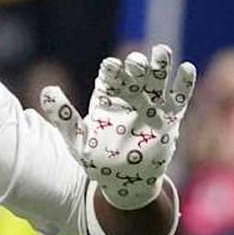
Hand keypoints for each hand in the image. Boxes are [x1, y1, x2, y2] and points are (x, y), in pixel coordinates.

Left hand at [40, 45, 196, 209]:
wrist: (123, 183)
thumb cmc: (97, 160)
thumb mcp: (77, 140)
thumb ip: (64, 116)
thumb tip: (47, 91)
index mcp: (107, 98)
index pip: (110, 78)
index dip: (111, 71)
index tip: (110, 67)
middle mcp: (130, 98)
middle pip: (135, 75)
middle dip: (136, 66)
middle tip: (136, 62)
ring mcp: (151, 107)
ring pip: (157, 81)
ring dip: (161, 66)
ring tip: (162, 51)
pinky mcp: (170, 120)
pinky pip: (179, 100)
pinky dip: (184, 85)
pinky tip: (187, 69)